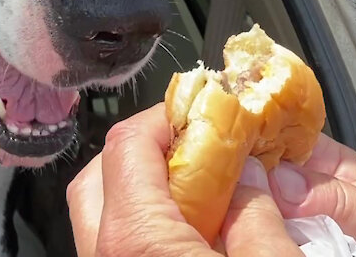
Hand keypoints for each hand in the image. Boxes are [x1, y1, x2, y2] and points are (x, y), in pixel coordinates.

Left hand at [66, 104, 303, 256]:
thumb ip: (257, 213)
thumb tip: (248, 176)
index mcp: (136, 240)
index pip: (126, 145)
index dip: (164, 117)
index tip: (198, 112)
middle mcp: (104, 255)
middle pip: (98, 174)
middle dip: (141, 149)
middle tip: (192, 147)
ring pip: (99, 214)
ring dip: (137, 190)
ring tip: (197, 192)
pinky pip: (114, 245)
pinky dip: (141, 226)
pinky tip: (188, 233)